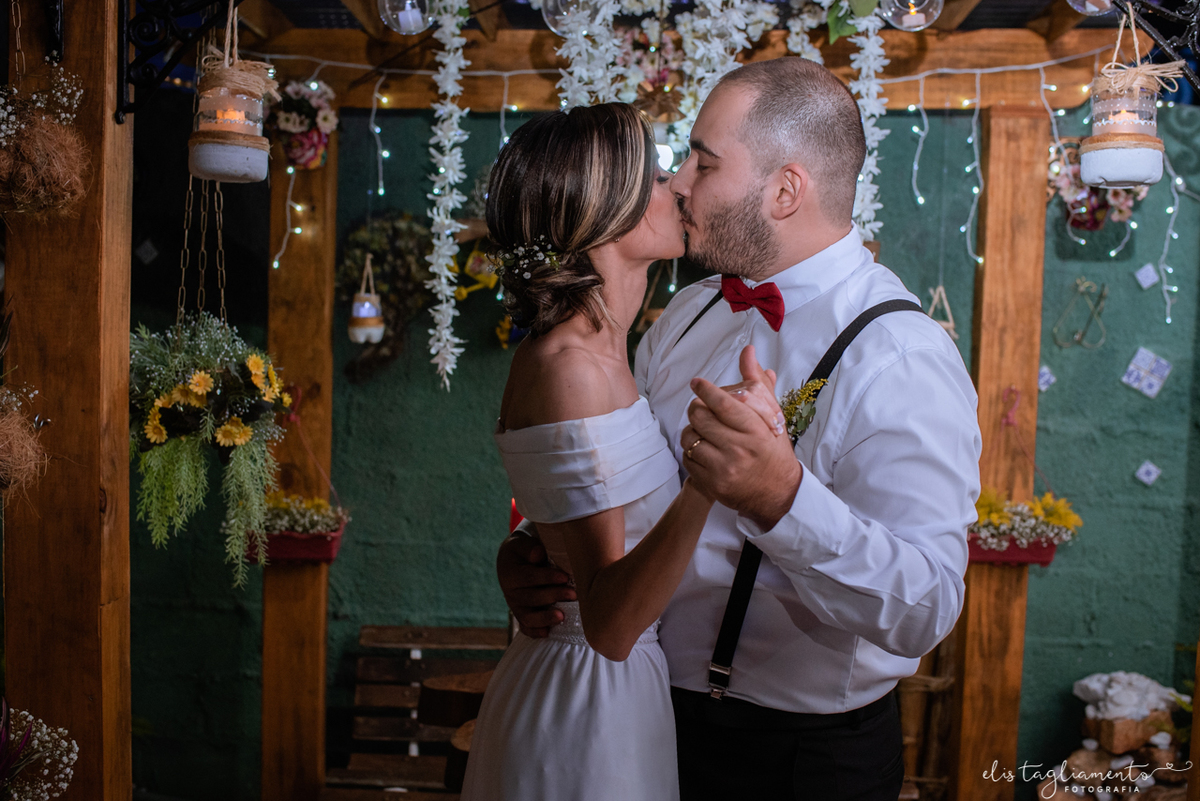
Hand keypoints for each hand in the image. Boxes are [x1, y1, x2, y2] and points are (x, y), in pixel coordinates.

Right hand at [496, 534, 576, 637]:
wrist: (513, 562)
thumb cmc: (524, 552)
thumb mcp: (523, 544)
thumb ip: (530, 548)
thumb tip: (538, 554)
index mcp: (510, 573)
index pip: (529, 577)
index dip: (547, 578)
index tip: (565, 577)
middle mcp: (511, 592)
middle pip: (531, 597)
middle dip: (553, 596)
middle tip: (573, 594)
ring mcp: (515, 606)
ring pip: (527, 616)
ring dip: (545, 618)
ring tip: (562, 617)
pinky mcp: (521, 615)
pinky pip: (525, 627)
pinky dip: (535, 632)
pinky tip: (547, 633)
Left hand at [681, 346, 801, 529]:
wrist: (778, 494)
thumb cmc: (774, 450)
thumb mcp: (772, 418)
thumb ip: (757, 384)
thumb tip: (748, 351)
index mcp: (756, 430)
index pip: (724, 404)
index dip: (706, 390)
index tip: (697, 383)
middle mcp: (740, 449)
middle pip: (700, 417)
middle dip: (696, 409)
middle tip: (701, 409)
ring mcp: (724, 468)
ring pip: (690, 438)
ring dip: (692, 431)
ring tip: (704, 432)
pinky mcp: (712, 484)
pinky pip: (687, 459)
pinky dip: (691, 452)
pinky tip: (704, 451)